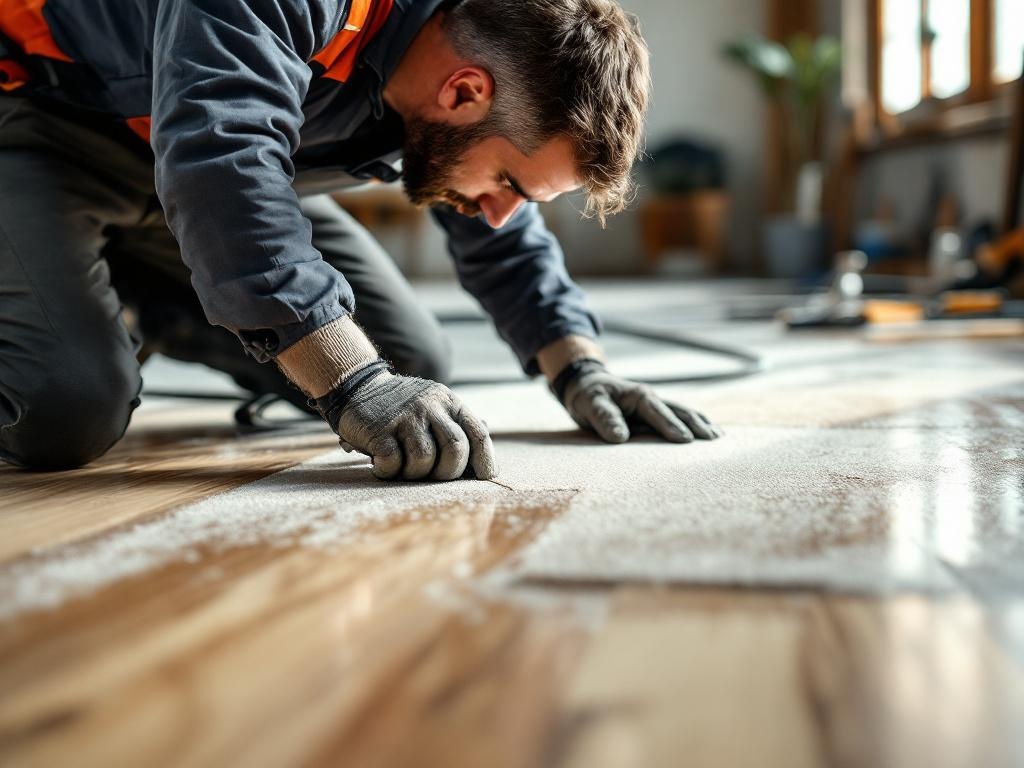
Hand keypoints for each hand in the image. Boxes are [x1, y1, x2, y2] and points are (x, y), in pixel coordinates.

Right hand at [318, 364, 496, 480]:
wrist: (358, 388)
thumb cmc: (403, 410)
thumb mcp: (435, 408)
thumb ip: (458, 429)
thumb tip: (487, 461)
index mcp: (449, 402)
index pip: (477, 433)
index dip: (485, 459)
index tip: (484, 478)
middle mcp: (429, 405)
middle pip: (455, 448)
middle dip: (448, 472)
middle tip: (433, 477)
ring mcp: (404, 416)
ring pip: (424, 459)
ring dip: (415, 474)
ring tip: (404, 468)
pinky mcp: (379, 428)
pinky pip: (393, 462)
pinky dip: (388, 471)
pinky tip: (382, 465)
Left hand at [556, 360, 721, 443]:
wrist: (587, 387)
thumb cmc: (588, 396)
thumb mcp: (590, 404)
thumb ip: (604, 418)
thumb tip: (620, 437)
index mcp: (638, 396)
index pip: (657, 411)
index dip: (671, 425)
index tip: (685, 440)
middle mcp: (652, 399)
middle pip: (679, 411)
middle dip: (696, 425)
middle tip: (713, 441)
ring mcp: (656, 407)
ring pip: (684, 414)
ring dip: (701, 424)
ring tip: (719, 438)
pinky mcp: (656, 416)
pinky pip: (680, 419)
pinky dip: (696, 425)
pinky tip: (710, 434)